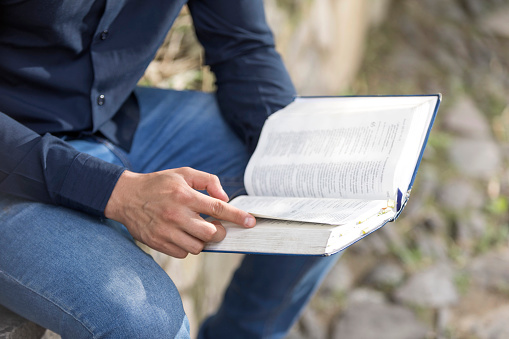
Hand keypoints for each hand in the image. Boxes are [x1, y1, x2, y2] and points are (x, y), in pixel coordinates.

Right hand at [104, 167, 255, 257]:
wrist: (125, 196)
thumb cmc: (159, 183)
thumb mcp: (184, 173)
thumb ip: (208, 181)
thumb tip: (225, 199)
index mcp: (184, 195)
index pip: (218, 209)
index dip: (237, 216)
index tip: (250, 222)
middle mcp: (176, 214)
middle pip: (211, 233)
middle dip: (219, 232)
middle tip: (215, 225)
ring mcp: (166, 231)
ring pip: (198, 247)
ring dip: (203, 240)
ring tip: (196, 229)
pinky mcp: (157, 243)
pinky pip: (183, 253)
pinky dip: (187, 247)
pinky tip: (182, 234)